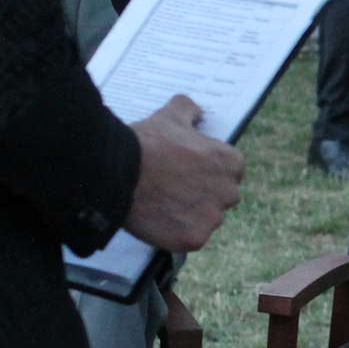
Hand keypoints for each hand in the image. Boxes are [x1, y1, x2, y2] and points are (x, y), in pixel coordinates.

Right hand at [122, 95, 242, 251]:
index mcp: (231, 162)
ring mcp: (213, 217)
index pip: (229, 171)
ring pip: (207, 219)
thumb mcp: (169, 116)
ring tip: (162, 204)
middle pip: (221, 197)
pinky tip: (158, 220)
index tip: (186, 172)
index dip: (206, 172)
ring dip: (190, 214)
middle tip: (172, 189)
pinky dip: (177, 233)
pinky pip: (191, 238)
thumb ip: (188, 109)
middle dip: (202, 194)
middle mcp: (229, 191)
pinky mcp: (195, 238)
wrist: (116, 172)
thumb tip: (195, 109)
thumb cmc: (145, 143)